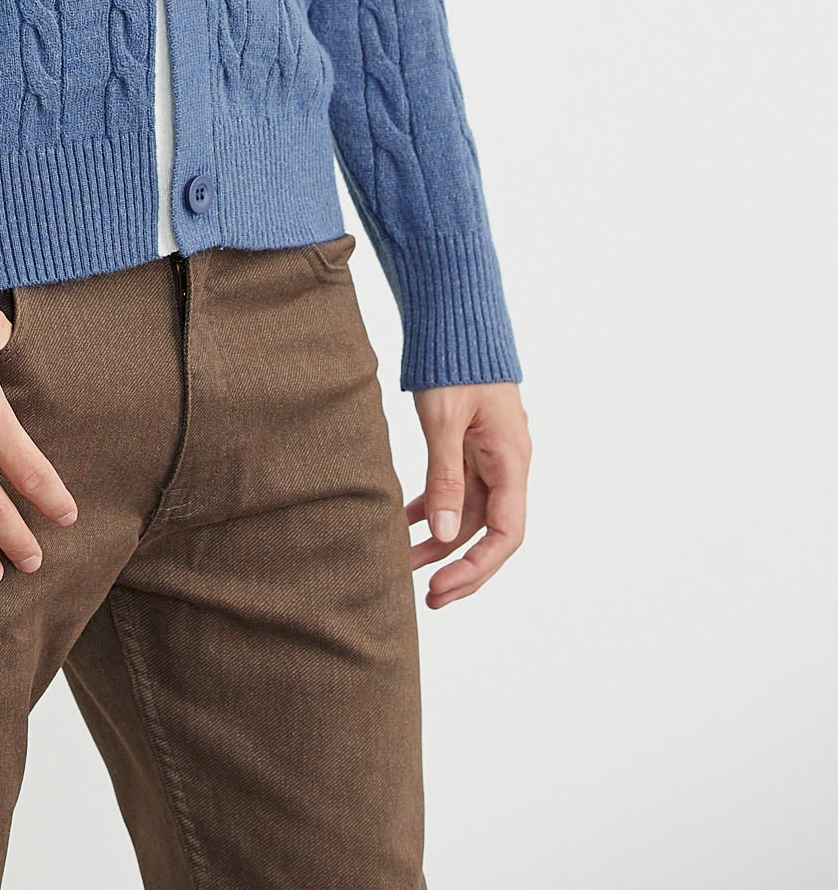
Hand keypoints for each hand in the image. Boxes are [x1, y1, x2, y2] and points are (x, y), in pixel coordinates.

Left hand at [406, 380, 530, 606]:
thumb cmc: (455, 363)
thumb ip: (445, 478)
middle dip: (457, 565)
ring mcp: (488, 454)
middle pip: (487, 531)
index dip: (478, 567)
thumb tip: (445, 534)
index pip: (506, 533)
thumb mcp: (445, 421)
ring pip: (466, 512)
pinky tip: (402, 522)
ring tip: (400, 563)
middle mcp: (506, 463)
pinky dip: (431, 506)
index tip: (444, 588)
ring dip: (438, 539)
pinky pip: (454, 487)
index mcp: (512, 460)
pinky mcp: (468, 444)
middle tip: (425, 597)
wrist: (456, 316)